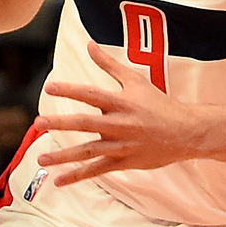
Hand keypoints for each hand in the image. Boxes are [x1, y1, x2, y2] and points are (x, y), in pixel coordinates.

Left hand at [33, 44, 198, 182]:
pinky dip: (78, 176)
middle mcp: (120, 124)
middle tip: (39, 123)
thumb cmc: (159, 104)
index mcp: (121, 102)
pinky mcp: (125, 162)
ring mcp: (122, 145)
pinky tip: (59, 181)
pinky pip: (97, 170)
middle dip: (61, 123)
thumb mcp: (135, 81)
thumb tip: (89, 44)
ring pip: (88, 152)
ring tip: (42, 159)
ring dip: (64, 156)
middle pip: (85, 123)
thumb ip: (109, 64)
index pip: (91, 94)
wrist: (186, 131)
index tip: (49, 87)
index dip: (70, 90)